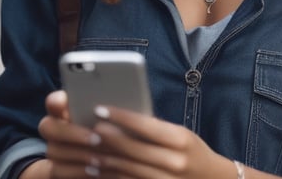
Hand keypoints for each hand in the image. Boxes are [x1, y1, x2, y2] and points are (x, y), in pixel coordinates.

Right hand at [35, 90, 108, 177]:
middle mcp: (54, 128)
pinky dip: (78, 171)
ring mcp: (52, 149)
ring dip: (79, 154)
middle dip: (72, 133)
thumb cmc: (115, 134)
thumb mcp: (113, 122)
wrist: (104, 164)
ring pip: (54, 150)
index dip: (56, 101)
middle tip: (97, 138)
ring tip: (101, 158)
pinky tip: (96, 171)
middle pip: (48, 127)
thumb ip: (108, 113)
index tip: (64, 102)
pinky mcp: (53, 170)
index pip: (54, 101)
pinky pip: (58, 171)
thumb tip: (115, 105)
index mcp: (66, 111)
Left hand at [88, 105, 231, 177]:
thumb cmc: (192, 151)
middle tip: (89, 129)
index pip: (144, 125)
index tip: (100, 109)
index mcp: (180, 139)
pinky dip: (113, 176)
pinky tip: (100, 170)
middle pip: (132, 148)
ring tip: (89, 150)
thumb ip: (155, 128)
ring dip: (105, 160)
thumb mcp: (180, 135)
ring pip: (127, 169)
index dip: (120, 116)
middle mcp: (174, 161)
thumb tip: (122, 118)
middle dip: (107, 138)